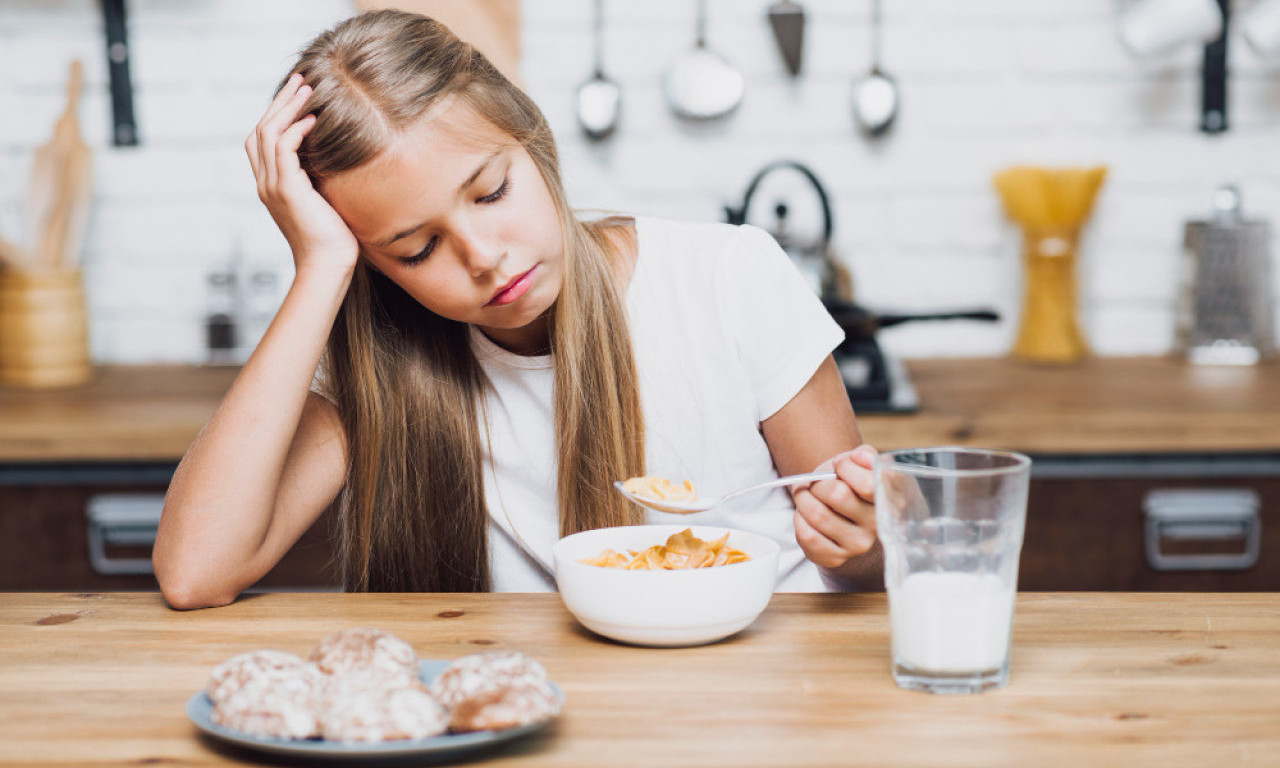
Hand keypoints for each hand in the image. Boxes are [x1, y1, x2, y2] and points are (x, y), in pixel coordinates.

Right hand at [245, 73, 358, 277]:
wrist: (328, 266)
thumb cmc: (334, 240)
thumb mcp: (325, 201)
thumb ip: (319, 178)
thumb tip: (335, 156)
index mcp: (272, 185)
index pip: (262, 140)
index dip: (276, 114)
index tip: (298, 95)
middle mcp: (266, 183)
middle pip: (260, 130)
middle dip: (280, 101)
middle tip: (300, 80)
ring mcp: (273, 186)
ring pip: (268, 133)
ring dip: (287, 107)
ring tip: (307, 89)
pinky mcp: (287, 190)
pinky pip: (283, 148)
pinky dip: (297, 129)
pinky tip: (314, 119)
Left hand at [792, 444, 877, 569]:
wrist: (840, 511)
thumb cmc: (849, 482)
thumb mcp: (860, 463)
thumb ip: (864, 454)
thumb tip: (859, 457)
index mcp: (889, 498)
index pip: (868, 483)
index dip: (845, 467)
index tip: (838, 465)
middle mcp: (878, 525)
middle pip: (837, 495)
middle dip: (817, 482)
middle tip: (814, 482)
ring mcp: (858, 544)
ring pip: (818, 515)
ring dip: (803, 499)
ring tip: (805, 496)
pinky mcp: (836, 558)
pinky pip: (807, 536)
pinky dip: (799, 520)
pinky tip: (804, 515)